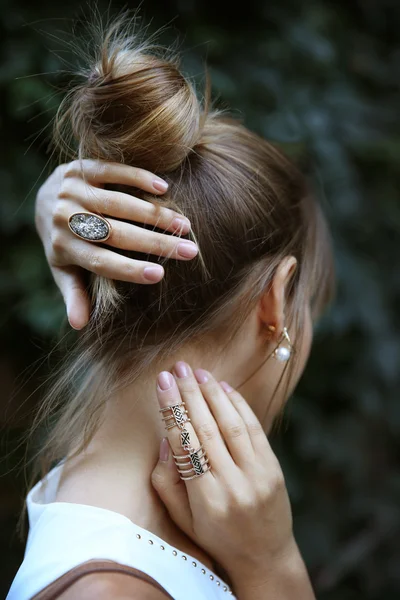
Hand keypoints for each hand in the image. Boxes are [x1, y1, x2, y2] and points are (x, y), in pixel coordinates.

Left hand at [35, 160, 197, 329]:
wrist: (44, 197)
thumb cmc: (63, 241)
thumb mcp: (63, 269)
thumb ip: (73, 294)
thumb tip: (79, 326)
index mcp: (63, 247)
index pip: (100, 261)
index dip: (129, 269)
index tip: (160, 275)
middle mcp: (66, 218)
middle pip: (116, 233)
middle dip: (155, 243)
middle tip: (190, 251)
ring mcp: (73, 190)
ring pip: (118, 203)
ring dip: (155, 214)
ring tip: (185, 225)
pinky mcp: (82, 167)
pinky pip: (113, 171)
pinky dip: (138, 178)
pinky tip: (164, 188)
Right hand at [150, 362, 298, 587]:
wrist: (264, 557)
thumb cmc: (216, 537)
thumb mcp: (182, 519)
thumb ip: (166, 482)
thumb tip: (165, 439)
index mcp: (206, 498)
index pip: (184, 443)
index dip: (172, 409)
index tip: (162, 382)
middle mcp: (233, 484)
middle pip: (207, 428)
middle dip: (190, 393)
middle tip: (177, 367)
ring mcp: (257, 474)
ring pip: (232, 424)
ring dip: (214, 394)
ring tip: (198, 372)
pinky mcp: (273, 467)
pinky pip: (254, 429)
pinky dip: (239, 405)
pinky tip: (225, 388)